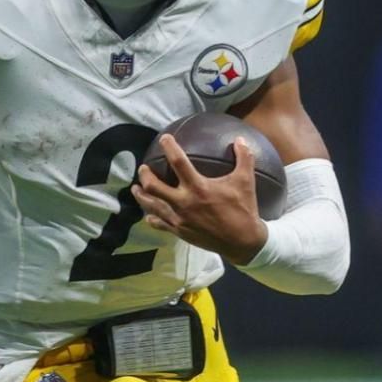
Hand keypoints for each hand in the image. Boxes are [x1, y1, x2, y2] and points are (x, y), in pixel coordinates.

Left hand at [131, 133, 268, 264]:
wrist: (242, 242)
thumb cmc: (244, 210)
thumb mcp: (246, 181)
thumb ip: (244, 158)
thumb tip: (240, 139)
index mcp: (199, 188)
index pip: (178, 162)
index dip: (170, 147)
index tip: (165, 138)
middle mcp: (184, 203)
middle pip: (154, 186)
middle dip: (145, 175)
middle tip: (143, 168)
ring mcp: (179, 219)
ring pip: (152, 206)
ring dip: (141, 196)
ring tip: (135, 188)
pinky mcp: (179, 232)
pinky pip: (160, 224)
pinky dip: (152, 217)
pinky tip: (148, 214)